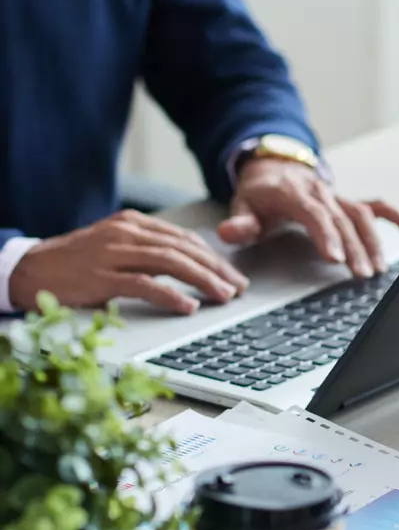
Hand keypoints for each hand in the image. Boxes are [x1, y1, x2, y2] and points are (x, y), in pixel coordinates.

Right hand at [10, 211, 248, 314]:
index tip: (234, 274)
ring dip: (203, 280)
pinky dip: (171, 295)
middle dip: (216, 269)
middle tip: (239, 287)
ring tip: (224, 295)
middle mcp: (125, 234)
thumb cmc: (76, 262)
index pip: (184, 238)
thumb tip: (194, 260)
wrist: (28, 269)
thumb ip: (151, 248)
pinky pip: (143, 284)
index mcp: (132, 223)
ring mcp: (112, 254)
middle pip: (183, 249)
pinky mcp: (100, 277)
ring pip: (170, 263)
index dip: (214, 257)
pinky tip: (189, 306)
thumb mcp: (116, 246)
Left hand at [218, 159, 398, 277]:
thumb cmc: (260, 195)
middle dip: (354, 248)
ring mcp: (338, 196)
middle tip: (360, 274)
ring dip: (373, 242)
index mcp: (294, 192)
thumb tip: (230, 232)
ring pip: (362, 216)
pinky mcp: (349, 201)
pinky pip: (378, 207)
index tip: (335, 257)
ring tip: (377, 269)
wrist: (274, 168)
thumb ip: (239, 222)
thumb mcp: (242, 205)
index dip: (326, 235)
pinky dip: (397, 218)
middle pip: (342, 220)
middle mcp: (321, 192)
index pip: (314, 213)